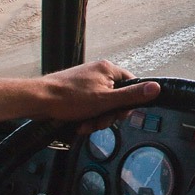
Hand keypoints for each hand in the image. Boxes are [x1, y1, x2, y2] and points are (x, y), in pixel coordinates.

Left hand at [40, 60, 160, 133]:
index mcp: (109, 69)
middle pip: (117, 97)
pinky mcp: (77, 90)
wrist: (38, 100)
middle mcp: (99, 72)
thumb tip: (156, 88)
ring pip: (102, 104)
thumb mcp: (106, 100)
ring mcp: (87, 81)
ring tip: (84, 124)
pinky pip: (90, 105)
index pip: (132, 84)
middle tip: (98, 121)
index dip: (128, 103)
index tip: (119, 113)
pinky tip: (78, 123)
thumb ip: (132, 95)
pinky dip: (86, 116)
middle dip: (108, 114)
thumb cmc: (68, 98)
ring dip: (96, 118)